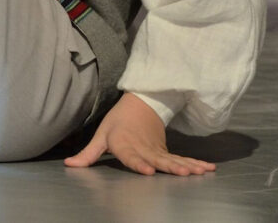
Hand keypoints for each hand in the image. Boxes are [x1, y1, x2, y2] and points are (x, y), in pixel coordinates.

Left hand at [65, 92, 214, 175]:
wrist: (139, 105)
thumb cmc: (117, 123)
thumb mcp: (100, 136)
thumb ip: (88, 154)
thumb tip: (69, 165)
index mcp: (124, 145)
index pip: (131, 157)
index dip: (138, 164)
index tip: (147, 170)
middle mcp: (143, 149)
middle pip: (157, 159)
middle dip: (170, 167)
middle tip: (183, 173)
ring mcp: (157, 150)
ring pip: (173, 159)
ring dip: (187, 165)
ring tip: (199, 172)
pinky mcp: (166, 151)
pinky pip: (182, 158)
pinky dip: (195, 163)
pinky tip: (207, 168)